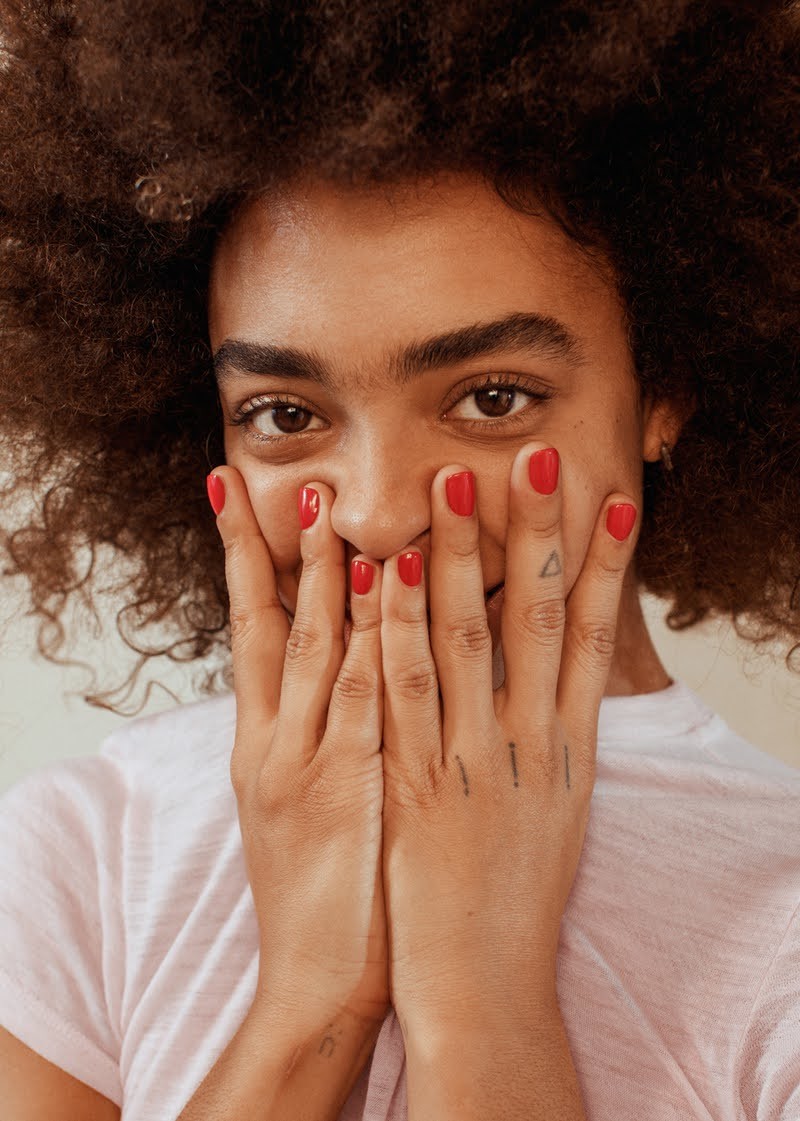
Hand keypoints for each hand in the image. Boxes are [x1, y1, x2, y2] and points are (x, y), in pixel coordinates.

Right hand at [210, 468, 390, 1033]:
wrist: (320, 982)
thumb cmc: (328, 890)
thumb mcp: (308, 803)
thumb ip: (321, 733)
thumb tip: (347, 665)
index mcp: (264, 742)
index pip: (251, 632)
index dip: (245, 561)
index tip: (238, 493)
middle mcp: (273, 742)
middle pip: (268, 627)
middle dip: (277, 551)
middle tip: (290, 480)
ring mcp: (304, 763)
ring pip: (312, 650)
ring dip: (326, 576)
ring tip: (331, 508)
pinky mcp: (346, 790)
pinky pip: (360, 699)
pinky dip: (370, 640)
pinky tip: (387, 589)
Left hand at [378, 444, 637, 1041]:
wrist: (485, 982)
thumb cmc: (518, 895)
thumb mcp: (556, 809)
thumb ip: (552, 736)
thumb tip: (555, 672)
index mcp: (568, 747)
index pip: (591, 635)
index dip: (603, 563)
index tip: (612, 499)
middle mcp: (529, 742)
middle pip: (535, 618)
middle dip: (536, 533)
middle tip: (536, 456)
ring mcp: (472, 760)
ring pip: (470, 639)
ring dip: (463, 556)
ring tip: (457, 482)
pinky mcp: (417, 783)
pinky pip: (406, 693)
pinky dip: (400, 630)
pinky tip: (393, 574)